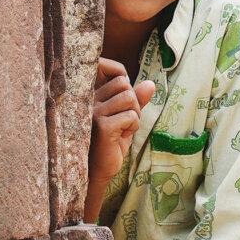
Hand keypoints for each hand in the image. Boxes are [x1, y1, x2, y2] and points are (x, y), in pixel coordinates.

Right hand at [88, 58, 154, 184]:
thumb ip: (136, 100)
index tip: (124, 96)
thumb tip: (151, 84)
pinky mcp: (102, 126)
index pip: (112, 70)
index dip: (123, 76)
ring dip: (133, 116)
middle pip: (124, 85)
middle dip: (133, 102)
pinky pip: (131, 116)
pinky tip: (120, 137)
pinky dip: (132, 127)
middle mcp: (89, 100)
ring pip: (129, 99)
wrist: (97, 170)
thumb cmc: (109, 143)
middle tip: (124, 120)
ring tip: (122, 129)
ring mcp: (94, 112)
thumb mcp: (125, 118)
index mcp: (91, 94)